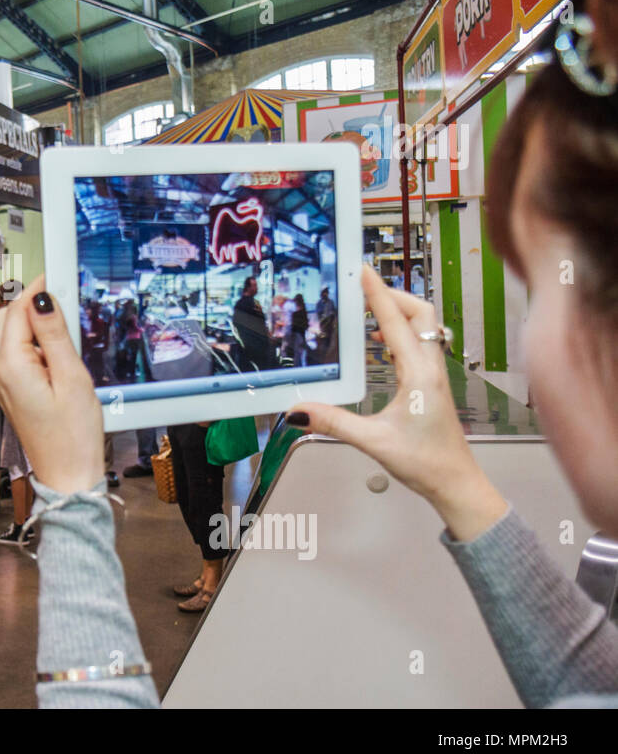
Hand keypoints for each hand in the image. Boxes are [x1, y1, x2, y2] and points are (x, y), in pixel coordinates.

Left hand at [0, 275, 103, 494]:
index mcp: (12, 367)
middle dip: (30, 303)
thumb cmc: (73, 436)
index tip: (55, 275)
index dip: (35, 290)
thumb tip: (42, 299)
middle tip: (62, 293)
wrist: (69, 476)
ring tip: (64, 321)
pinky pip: (17, 357)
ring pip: (10, 338)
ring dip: (32, 324)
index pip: (16, 312)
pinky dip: (34, 344)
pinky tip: (57, 350)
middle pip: (7, 321)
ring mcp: (4, 385)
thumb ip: (54, 334)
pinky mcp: (13, 393)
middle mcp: (0, 374)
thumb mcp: (72, 377)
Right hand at [288, 265, 506, 540]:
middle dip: (394, 294)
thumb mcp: (374, 442)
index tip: (363, 270)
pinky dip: (400, 331)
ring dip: (399, 311)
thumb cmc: (424, 463)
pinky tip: (380, 343)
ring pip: (423, 327)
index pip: (395, 323)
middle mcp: (430, 368)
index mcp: (419, 375)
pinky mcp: (432, 385)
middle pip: (420, 313)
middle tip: (364, 287)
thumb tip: (297, 410)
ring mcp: (434, 375)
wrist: (457, 483)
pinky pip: (419, 344)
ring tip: (369, 308)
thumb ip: (334, 422)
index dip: (378, 294)